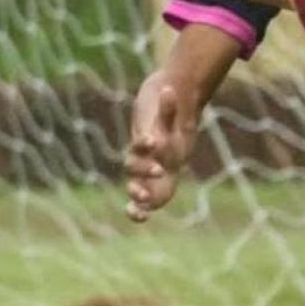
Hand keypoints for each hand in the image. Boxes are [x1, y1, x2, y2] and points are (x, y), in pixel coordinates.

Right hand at [125, 77, 196, 222]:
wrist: (166, 145)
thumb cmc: (169, 132)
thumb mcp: (171, 121)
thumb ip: (169, 109)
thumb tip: (171, 87)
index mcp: (144, 144)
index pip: (140, 144)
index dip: (144, 143)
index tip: (153, 141)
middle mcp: (139, 162)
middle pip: (133, 167)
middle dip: (143, 169)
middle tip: (159, 169)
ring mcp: (142, 178)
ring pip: (134, 186)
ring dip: (136, 193)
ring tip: (143, 199)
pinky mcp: (150, 192)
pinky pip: (138, 205)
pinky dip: (137, 212)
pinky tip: (140, 217)